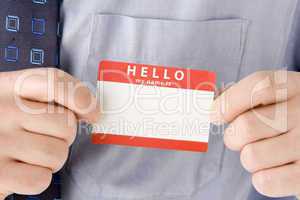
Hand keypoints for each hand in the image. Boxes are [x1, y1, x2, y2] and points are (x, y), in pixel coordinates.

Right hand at [0, 68, 99, 198]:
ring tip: (30, 155)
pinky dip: (37, 179)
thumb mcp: (12, 100)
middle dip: (63, 137)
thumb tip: (90, 110)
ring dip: (51, 160)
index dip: (81, 97)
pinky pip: (41, 178)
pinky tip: (21, 170)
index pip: (54, 81)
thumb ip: (45, 98)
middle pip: (66, 124)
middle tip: (44, 138)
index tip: (93, 112)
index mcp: (7, 87)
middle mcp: (3, 110)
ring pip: (58, 153)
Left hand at [212, 70, 299, 197]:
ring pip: (251, 157)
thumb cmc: (285, 116)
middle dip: (233, 136)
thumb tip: (209, 99)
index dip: (228, 102)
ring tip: (263, 151)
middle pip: (245, 127)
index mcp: (293, 88)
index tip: (214, 114)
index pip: (258, 86)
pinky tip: (274, 168)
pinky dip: (261, 178)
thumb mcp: (273, 97)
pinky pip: (264, 182)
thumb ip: (242, 94)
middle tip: (239, 137)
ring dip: (248, 157)